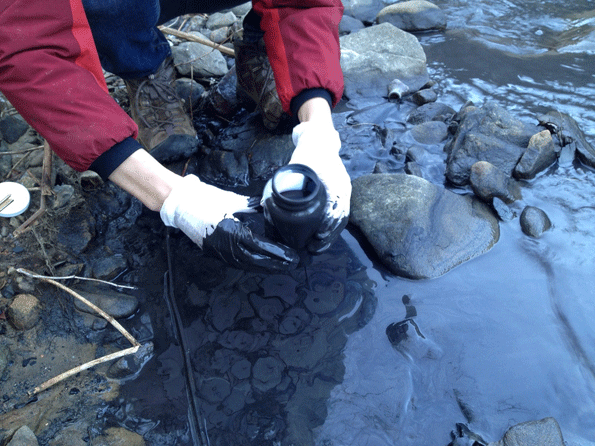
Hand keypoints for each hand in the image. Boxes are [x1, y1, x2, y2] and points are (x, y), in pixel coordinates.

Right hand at [160, 174, 298, 271]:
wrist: (181, 203)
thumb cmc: (207, 199)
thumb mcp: (235, 200)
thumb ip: (254, 207)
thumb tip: (271, 208)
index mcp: (232, 231)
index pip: (261, 246)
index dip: (278, 253)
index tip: (292, 255)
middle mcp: (226, 246)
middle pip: (256, 261)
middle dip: (276, 264)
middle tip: (292, 264)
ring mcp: (219, 252)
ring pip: (247, 265)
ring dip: (265, 267)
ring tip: (281, 267)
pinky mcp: (215, 253)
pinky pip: (237, 263)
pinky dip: (252, 265)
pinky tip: (262, 265)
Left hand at [287, 121, 350, 252]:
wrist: (320, 140)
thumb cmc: (308, 152)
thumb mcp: (296, 165)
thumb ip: (282, 182)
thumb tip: (264, 202)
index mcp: (334, 182)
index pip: (335, 209)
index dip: (327, 225)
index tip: (317, 236)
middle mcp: (342, 188)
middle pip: (340, 218)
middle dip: (328, 236)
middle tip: (314, 247)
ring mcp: (344, 190)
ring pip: (341, 218)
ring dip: (330, 234)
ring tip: (317, 246)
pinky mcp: (341, 193)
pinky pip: (340, 213)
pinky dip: (333, 226)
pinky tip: (323, 236)